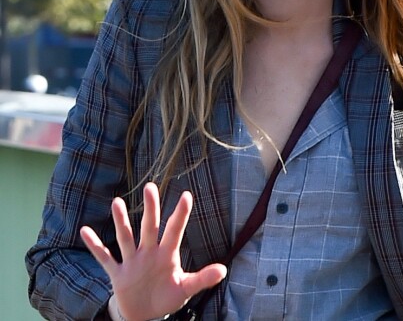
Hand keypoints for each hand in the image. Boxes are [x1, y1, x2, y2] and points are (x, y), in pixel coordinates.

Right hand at [80, 182, 226, 320]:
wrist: (144, 314)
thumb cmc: (167, 297)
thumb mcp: (185, 288)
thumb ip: (202, 278)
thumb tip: (224, 269)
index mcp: (167, 254)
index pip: (175, 230)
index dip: (181, 214)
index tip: (186, 195)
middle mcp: (149, 253)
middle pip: (150, 227)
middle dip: (151, 209)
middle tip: (151, 187)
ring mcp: (132, 261)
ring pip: (126, 237)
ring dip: (121, 221)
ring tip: (116, 202)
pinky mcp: (118, 274)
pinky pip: (105, 258)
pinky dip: (95, 246)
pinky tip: (85, 231)